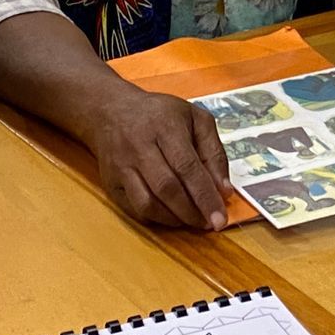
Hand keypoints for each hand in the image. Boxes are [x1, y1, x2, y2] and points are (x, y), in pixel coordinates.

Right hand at [78, 86, 232, 229]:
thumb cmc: (160, 115)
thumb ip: (214, 152)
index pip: (187, 167)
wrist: (111, 111)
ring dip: (173, 219)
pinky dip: (155, 219)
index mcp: (165, 127)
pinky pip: (133, 209)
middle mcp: (140, 146)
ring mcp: (121, 166)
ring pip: (147, 203)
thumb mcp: (196, 119)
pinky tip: (170, 216)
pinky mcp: (110, 182)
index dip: (205, 196)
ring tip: (191, 220)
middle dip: (191, 212)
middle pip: (167, 188)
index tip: (220, 219)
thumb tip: (224, 191)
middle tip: (208, 224)